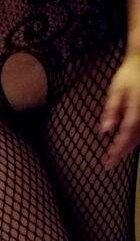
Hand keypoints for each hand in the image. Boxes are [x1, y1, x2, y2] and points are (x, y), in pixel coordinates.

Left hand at [100, 53, 139, 168]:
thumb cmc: (128, 76)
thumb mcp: (116, 91)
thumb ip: (111, 110)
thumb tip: (104, 130)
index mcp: (136, 110)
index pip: (126, 135)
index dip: (117, 150)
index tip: (108, 161)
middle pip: (135, 139)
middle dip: (121, 152)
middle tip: (108, 164)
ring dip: (128, 148)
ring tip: (115, 157)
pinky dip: (135, 140)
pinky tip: (127, 145)